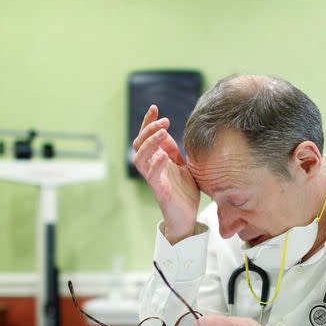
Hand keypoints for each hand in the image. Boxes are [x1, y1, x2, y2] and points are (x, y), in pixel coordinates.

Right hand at [132, 105, 199, 243]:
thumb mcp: (182, 166)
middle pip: (139, 144)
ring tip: (162, 132)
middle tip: (165, 120)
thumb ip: (173, 151)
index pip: (146, 137)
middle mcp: (152, 167)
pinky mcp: (159, 191)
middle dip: (149, 129)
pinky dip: (156, 164)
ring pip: (140, 158)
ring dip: (150, 143)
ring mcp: (154, 179)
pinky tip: (164, 155)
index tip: (154, 107)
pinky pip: (151, 176)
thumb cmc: (184, 192)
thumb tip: (166, 133)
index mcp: (157, 160)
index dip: (148, 122)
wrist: (187, 218)